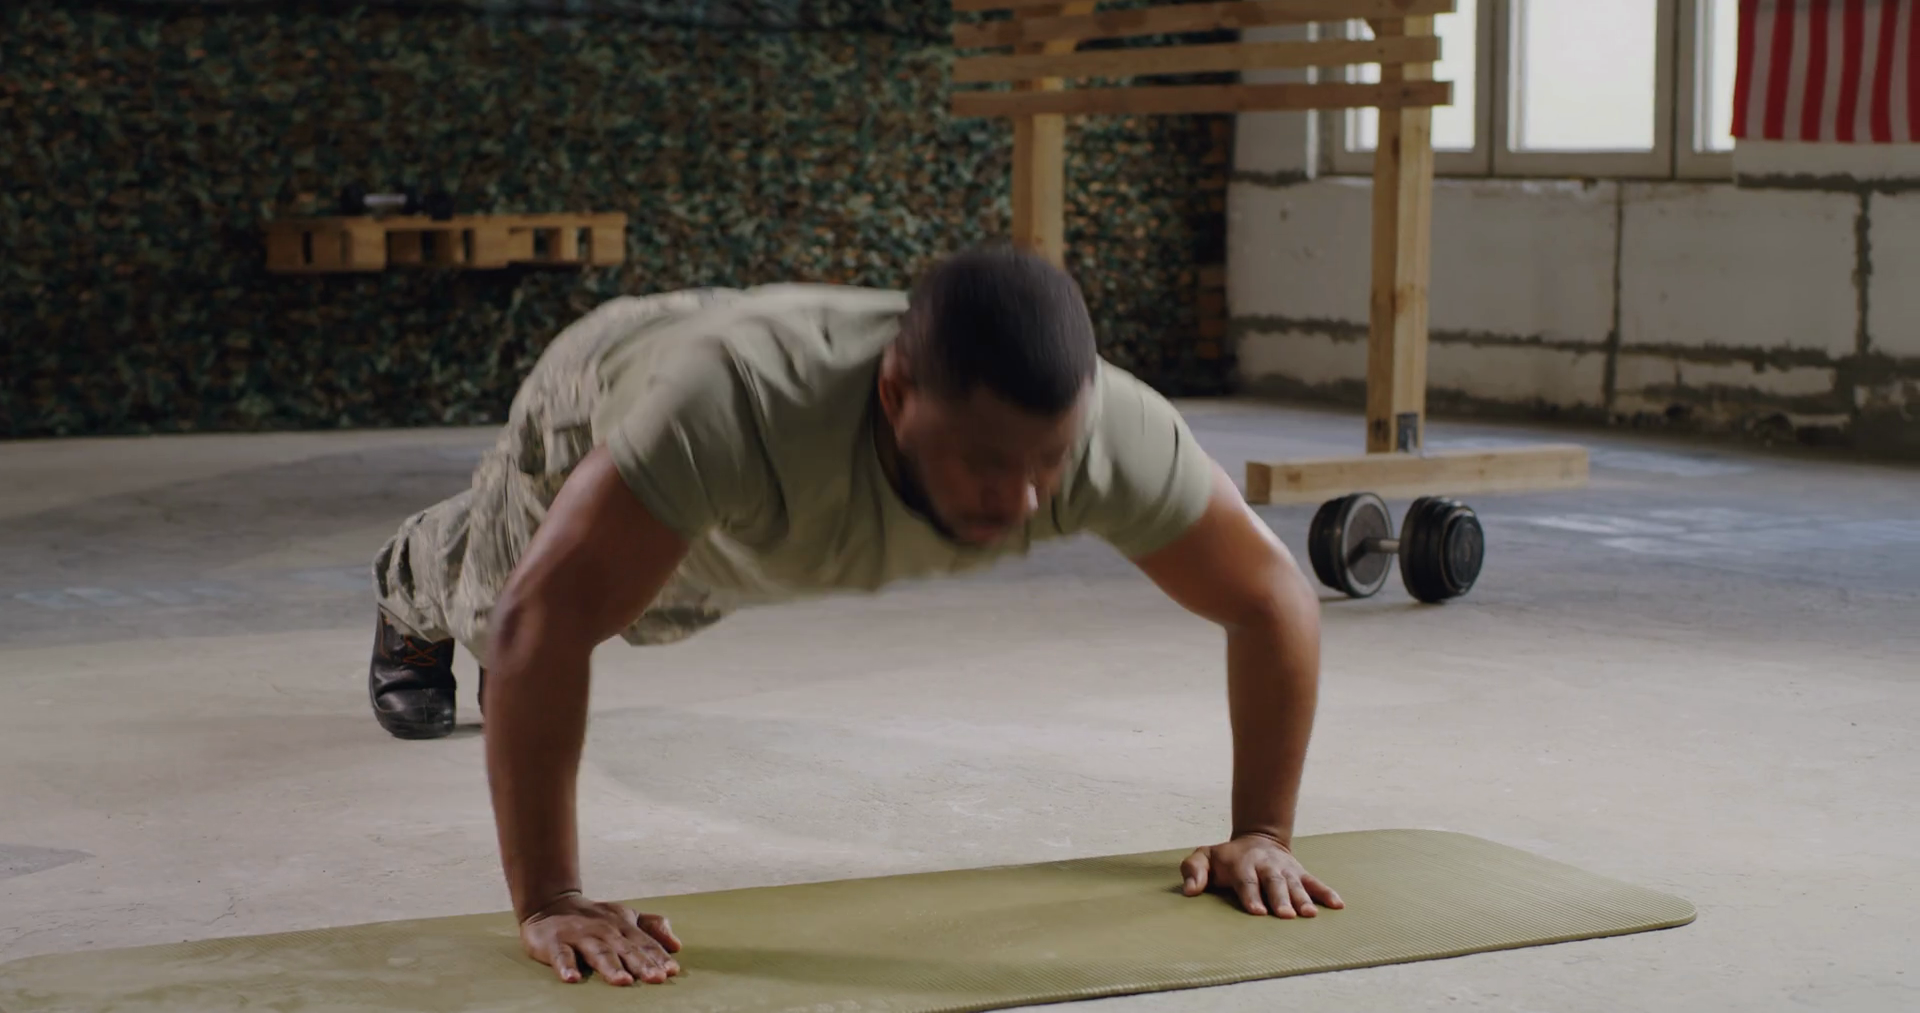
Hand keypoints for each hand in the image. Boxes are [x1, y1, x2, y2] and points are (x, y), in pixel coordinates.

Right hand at [518, 892, 682, 985]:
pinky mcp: (554, 943)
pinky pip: (561, 956)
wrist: (552, 903)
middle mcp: (604, 931)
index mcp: (623, 926)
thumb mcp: (626, 916)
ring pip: (598, 952)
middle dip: (642, 964)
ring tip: (623, 981)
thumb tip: (677, 945)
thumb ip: (652, 928)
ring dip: (611, 967)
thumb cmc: (595, 917)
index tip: (671, 971)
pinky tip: (572, 979)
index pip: (644, 943)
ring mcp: (579, 936)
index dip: (658, 956)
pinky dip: (566, 967)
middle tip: (656, 979)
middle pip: (626, 950)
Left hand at [1179, 833, 1343, 917]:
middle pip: (1274, 884)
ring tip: (1310, 914)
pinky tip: (1338, 904)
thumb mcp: (1204, 857)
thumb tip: (1189, 891)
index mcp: (1242, 865)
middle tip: (1286, 916)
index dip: (1252, 896)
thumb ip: (1193, 871)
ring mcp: (1285, 870)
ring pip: (1295, 884)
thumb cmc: (1227, 857)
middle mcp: (1266, 867)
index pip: (1247, 882)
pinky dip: (1326, 892)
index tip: (1257, 912)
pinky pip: (1315, 882)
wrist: (1258, 838)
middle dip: (1280, 900)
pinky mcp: (1300, 873)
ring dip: (1303, 899)